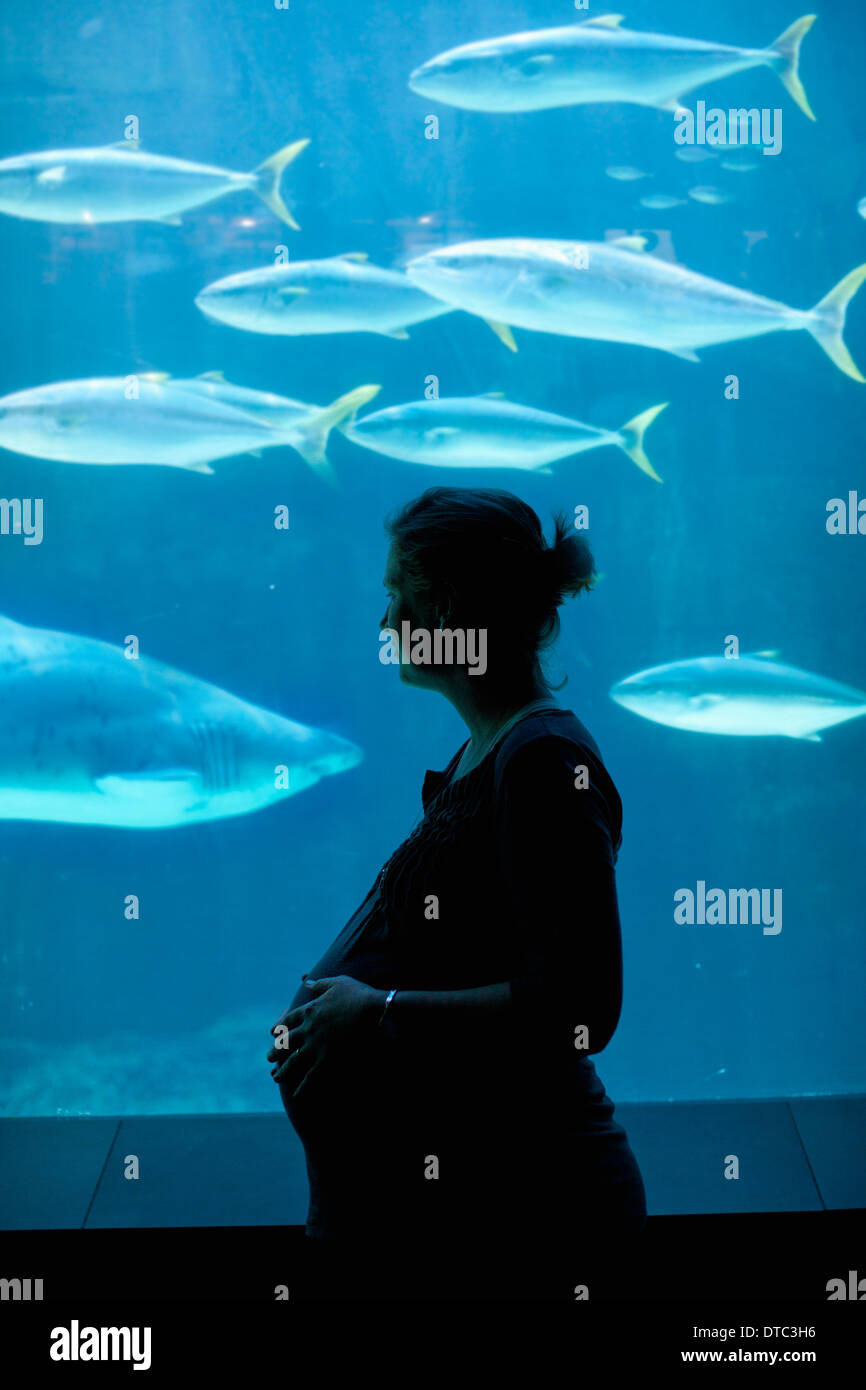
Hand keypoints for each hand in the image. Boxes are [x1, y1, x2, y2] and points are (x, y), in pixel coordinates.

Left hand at [267, 975, 384, 1101]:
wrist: (373, 1009)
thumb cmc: (357, 993)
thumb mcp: (336, 983)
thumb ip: (318, 984)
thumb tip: (305, 981)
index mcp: (309, 1010)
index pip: (288, 1021)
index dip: (280, 1028)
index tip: (273, 1033)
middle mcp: (308, 1028)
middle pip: (285, 1042)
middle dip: (276, 1051)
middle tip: (269, 1058)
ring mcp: (316, 1045)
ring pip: (293, 1061)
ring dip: (283, 1070)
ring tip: (276, 1077)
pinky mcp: (328, 1058)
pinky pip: (310, 1075)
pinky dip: (302, 1086)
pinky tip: (296, 1094)